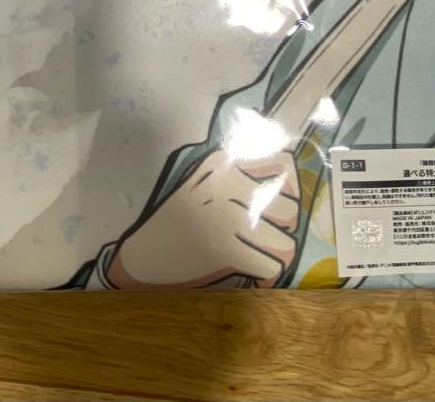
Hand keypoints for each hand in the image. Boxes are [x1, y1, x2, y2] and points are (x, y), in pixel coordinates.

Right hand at [106, 147, 300, 288]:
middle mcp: (225, 185)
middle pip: (289, 208)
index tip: (280, 198)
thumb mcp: (205, 179)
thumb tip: (291, 175)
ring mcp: (224, 217)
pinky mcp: (223, 251)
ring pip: (285, 241)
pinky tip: (252, 268)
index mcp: (222, 163)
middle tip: (265, 231)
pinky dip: (266, 272)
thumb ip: (240, 171)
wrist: (143, 253)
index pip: (282, 164)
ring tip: (259, 251)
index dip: (288, 186)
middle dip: (283, 225)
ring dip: (276, 252)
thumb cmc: (179, 216)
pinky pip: (271, 266)